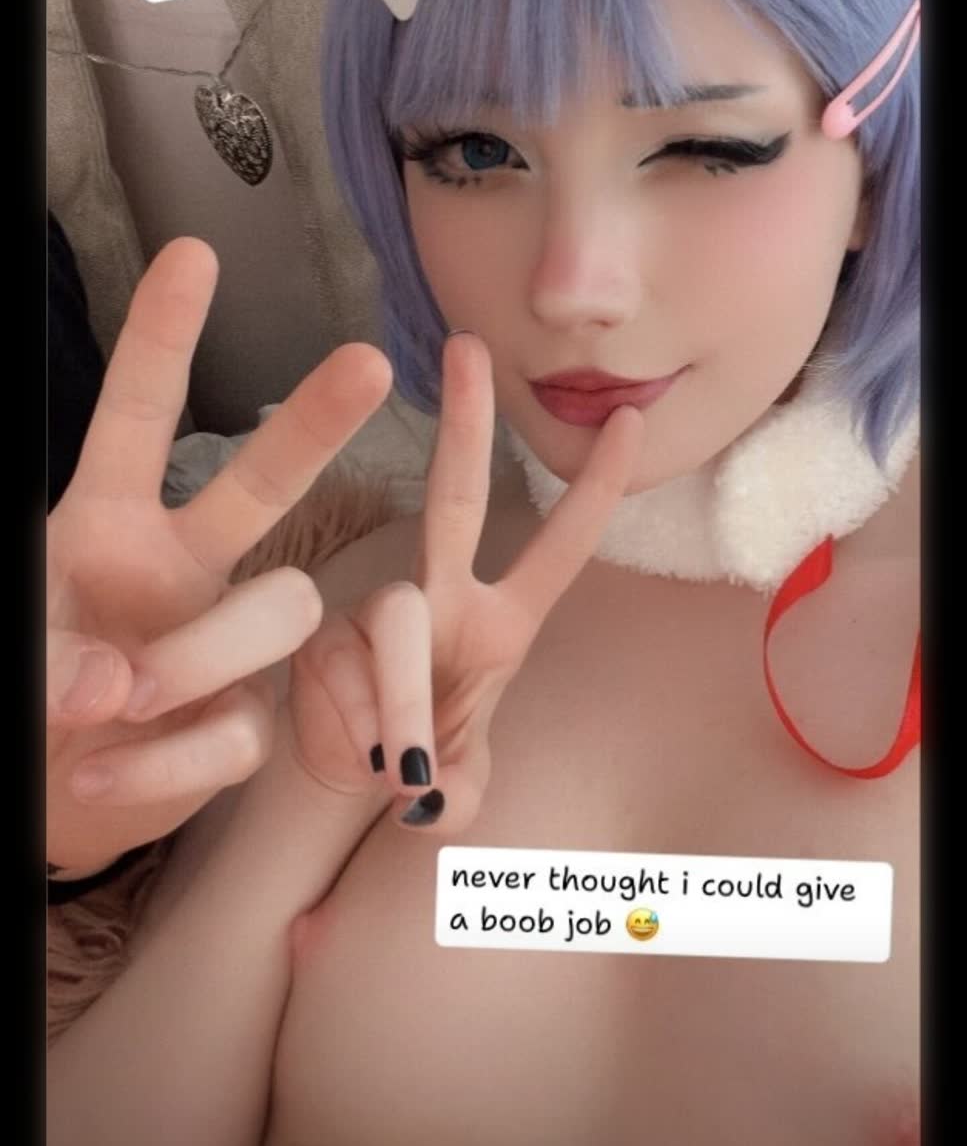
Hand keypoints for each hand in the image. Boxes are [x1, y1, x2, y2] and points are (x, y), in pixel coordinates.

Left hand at [47, 238, 391, 873]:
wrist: (47, 798)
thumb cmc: (32, 699)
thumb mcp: (19, 669)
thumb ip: (56, 666)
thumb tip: (126, 685)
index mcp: (105, 524)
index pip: (138, 417)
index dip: (163, 336)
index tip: (194, 252)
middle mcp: (180, 567)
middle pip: (262, 481)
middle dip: (314, 423)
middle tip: (367, 360)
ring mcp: (225, 641)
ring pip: (280, 608)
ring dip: (198, 657)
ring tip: (114, 704)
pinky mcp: (248, 723)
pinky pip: (239, 728)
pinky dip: (160, 763)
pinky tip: (100, 772)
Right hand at [290, 333, 641, 832]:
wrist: (348, 785)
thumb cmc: (427, 770)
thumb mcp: (461, 795)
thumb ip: (455, 795)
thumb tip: (415, 782)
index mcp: (500, 625)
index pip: (558, 550)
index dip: (595, 490)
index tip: (632, 420)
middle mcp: (441, 600)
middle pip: (456, 501)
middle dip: (465, 423)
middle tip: (469, 349)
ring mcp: (379, 611)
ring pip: (398, 625)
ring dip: (401, 707)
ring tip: (399, 770)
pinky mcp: (320, 632)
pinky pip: (342, 668)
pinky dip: (352, 726)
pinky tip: (353, 752)